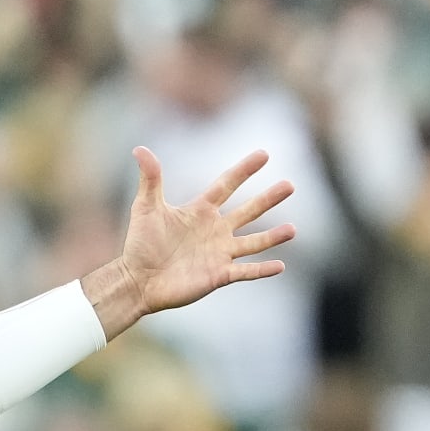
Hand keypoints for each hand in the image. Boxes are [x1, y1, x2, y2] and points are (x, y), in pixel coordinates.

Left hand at [84, 148, 296, 335]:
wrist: (137, 280)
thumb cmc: (140, 244)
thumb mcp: (145, 208)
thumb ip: (150, 179)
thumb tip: (140, 149)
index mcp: (200, 211)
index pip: (227, 185)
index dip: (244, 170)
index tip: (264, 154)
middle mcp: (215, 230)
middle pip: (248, 211)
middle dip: (268, 199)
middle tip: (290, 185)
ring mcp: (219, 253)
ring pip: (253, 242)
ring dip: (273, 236)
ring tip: (293, 229)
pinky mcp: (219, 275)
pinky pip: (246, 272)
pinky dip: (262, 270)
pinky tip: (280, 265)